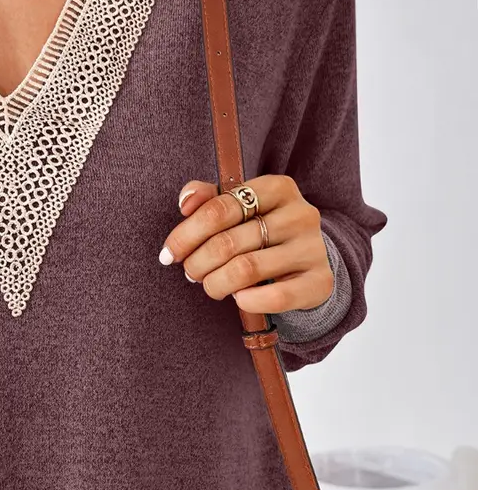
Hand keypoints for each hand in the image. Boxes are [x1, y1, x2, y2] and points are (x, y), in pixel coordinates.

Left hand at [159, 175, 333, 312]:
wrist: (309, 260)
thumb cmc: (263, 231)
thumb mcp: (239, 209)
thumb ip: (208, 199)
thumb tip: (186, 202)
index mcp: (277, 188)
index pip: (218, 209)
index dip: (185, 235)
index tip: (169, 254)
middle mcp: (299, 214)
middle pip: (227, 242)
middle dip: (197, 263)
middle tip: (191, 273)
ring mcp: (312, 247)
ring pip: (246, 270)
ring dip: (216, 284)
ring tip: (211, 285)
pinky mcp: (320, 281)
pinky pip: (277, 297)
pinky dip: (249, 301)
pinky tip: (238, 299)